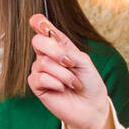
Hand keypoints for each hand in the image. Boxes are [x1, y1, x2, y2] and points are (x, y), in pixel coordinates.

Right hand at [27, 14, 110, 128]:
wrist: (91, 106)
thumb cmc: (89, 83)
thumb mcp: (83, 61)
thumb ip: (67, 49)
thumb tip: (50, 40)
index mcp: (58, 46)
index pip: (43, 29)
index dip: (38, 23)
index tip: (38, 21)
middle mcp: (46, 56)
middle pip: (37, 41)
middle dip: (55, 51)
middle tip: (70, 62)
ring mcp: (40, 71)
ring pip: (43, 63)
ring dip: (64, 74)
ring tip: (74, 83)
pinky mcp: (36, 86)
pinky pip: (40, 77)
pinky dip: (56, 83)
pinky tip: (63, 89)